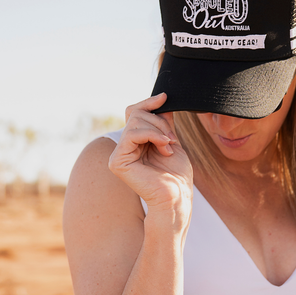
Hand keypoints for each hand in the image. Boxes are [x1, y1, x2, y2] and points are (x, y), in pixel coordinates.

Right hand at [108, 93, 192, 212]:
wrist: (177, 196)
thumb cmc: (176, 175)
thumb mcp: (170, 140)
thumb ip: (163, 122)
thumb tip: (161, 100)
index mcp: (134, 144)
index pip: (134, 113)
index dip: (147, 103)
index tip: (165, 97)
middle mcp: (124, 149)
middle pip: (135, 114)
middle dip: (158, 121)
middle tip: (172, 139)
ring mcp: (118, 156)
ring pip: (134, 122)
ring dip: (158, 130)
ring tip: (169, 146)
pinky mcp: (118, 162)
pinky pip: (132, 134)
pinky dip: (152, 135)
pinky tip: (164, 146)